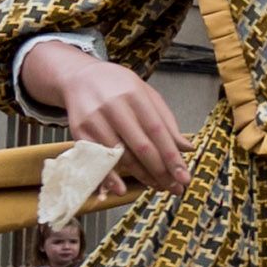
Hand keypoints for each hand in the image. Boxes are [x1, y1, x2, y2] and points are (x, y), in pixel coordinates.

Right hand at [29, 51, 187, 193]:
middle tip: (176, 188)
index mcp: (135, 96)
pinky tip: (121, 189)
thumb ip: (167, 121)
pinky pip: (97, 159)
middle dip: (161, 171)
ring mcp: (94, 120)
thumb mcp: (148, 95)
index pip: (157, 131)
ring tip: (159, 187)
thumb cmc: (120, 87)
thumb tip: (187, 148)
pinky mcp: (78, 132)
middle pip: (141, 146)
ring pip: (121, 155)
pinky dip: (108, 176)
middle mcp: (113, 107)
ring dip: (142, 176)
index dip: (172, 156)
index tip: (184, 176)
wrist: (80, 78)